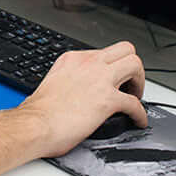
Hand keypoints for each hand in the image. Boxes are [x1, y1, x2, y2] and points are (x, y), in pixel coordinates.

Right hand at [18, 41, 146, 156]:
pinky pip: (136, 104)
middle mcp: (88, 63)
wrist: (34, 125)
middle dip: (132, 68)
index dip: (113, 67)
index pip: (104, 52)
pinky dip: (140, 115)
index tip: (113, 80)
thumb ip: (70, 78)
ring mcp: (99, 79)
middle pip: (126, 50)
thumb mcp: (53, 81)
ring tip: (135, 98)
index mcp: (72, 59)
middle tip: (129, 85)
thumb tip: (78, 89)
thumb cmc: (39, 111)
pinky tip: (137, 121)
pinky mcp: (108, 100)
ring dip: (140, 83)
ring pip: (136, 65)